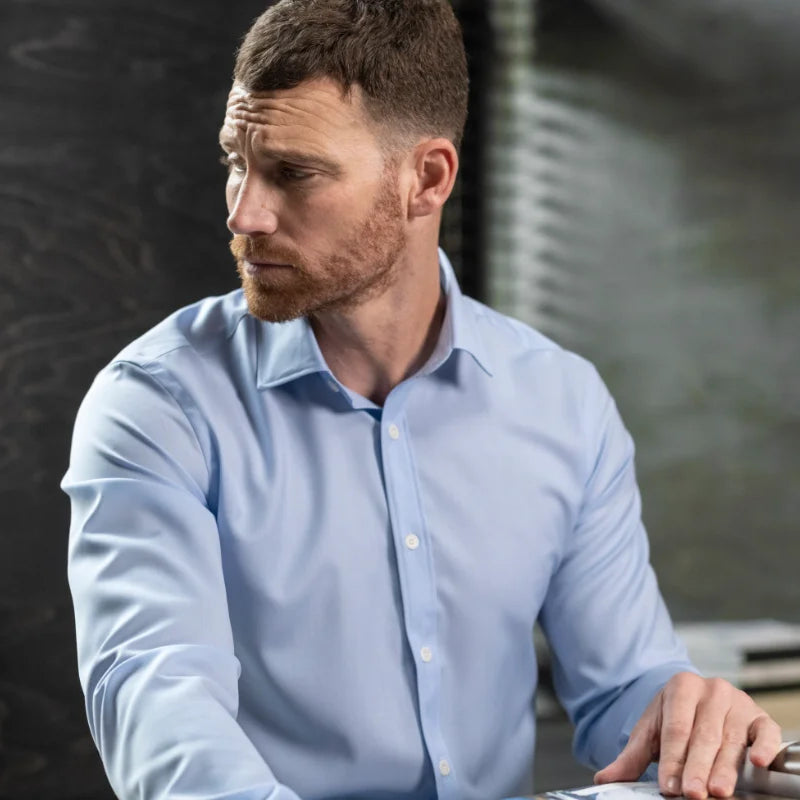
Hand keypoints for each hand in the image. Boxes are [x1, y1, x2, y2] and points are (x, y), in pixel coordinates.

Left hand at [594, 672, 781, 798]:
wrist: (700, 700)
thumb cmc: (676, 720)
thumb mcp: (651, 733)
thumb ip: (630, 758)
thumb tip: (603, 779)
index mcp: (681, 686)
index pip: (675, 727)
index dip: (672, 758)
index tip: (669, 785)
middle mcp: (712, 690)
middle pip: (703, 735)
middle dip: (696, 767)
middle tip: (691, 793)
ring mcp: (738, 703)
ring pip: (731, 740)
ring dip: (725, 768)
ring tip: (717, 791)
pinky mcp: (760, 718)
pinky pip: (765, 733)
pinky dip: (763, 747)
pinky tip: (756, 762)